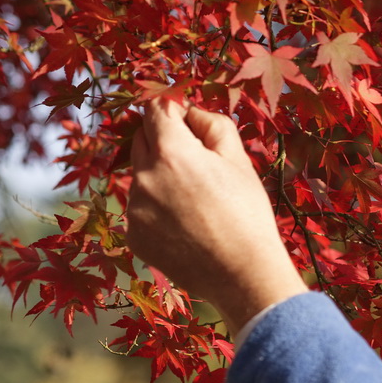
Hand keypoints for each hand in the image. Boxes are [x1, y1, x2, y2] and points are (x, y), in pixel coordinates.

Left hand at [127, 100, 307, 334]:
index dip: (172, 109)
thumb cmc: (248, 214)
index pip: (155, 109)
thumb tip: (190, 112)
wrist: (244, 273)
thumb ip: (212, 124)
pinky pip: (141, 209)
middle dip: (164, 142)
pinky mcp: (133, 235)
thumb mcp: (240, 161)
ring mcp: (134, 208)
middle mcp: (143, 177)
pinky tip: (187, 226)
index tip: (186, 118)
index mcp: (172, 152)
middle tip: (198, 164)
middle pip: (141, 140)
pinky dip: (158, 210)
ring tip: (197, 204)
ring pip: (141, 177)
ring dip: (161, 179)